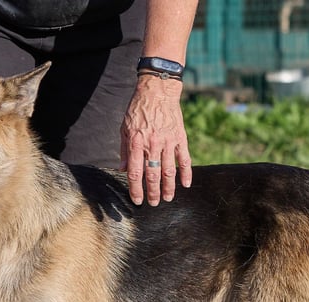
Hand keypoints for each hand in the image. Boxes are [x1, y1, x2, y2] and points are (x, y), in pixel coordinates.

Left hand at [120, 75, 191, 205]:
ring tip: (168, 198)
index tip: (137, 200)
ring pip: (169, 171)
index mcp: (136, 143)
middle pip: (152, 175)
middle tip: (154, 204)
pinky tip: (186, 184)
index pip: (135, 172)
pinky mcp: (180, 138)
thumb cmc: (138, 109)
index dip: (136, 189)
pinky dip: (186, 173)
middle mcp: (152, 144)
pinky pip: (184, 159)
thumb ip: (124, 150)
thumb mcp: (125, 128)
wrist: (157, 90)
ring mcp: (168, 142)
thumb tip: (122, 169)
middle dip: (153, 193)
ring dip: (169, 187)